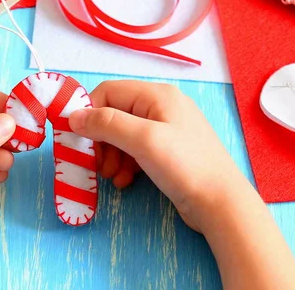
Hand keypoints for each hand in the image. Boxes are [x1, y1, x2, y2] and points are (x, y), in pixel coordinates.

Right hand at [69, 80, 294, 288]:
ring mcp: (166, 128)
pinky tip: (126, 181)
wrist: (221, 203)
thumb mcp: (142, 140)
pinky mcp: (168, 150)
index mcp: (156, 95)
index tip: (78, 140)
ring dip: (111, 155)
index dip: (89, 113)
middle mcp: (161, 106)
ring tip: (113, 177)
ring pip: (122, 134)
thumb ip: (106, 124)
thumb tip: (73, 116)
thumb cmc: (184, 166)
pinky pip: (135, 149)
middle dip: (101, 139)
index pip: (108, 92)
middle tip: (98, 165)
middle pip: (114, 114)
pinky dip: (125, 163)